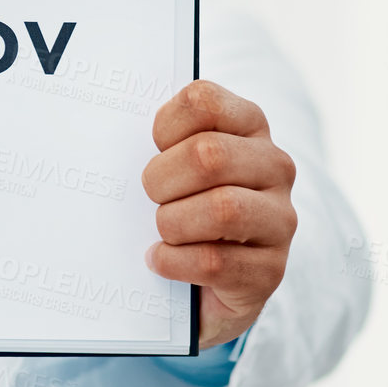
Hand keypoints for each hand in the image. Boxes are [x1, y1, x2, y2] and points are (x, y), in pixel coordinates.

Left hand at [142, 80, 296, 348]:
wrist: (203, 284)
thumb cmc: (180, 209)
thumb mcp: (173, 166)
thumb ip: (159, 144)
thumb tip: (108, 139)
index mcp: (248, 126)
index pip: (203, 102)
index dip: (164, 126)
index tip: (153, 148)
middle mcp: (274, 167)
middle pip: (208, 155)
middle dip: (161, 180)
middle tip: (151, 197)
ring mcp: (279, 219)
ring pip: (222, 209)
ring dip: (173, 223)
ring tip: (161, 231)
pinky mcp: (270, 270)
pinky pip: (215, 262)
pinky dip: (174, 262)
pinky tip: (160, 259)